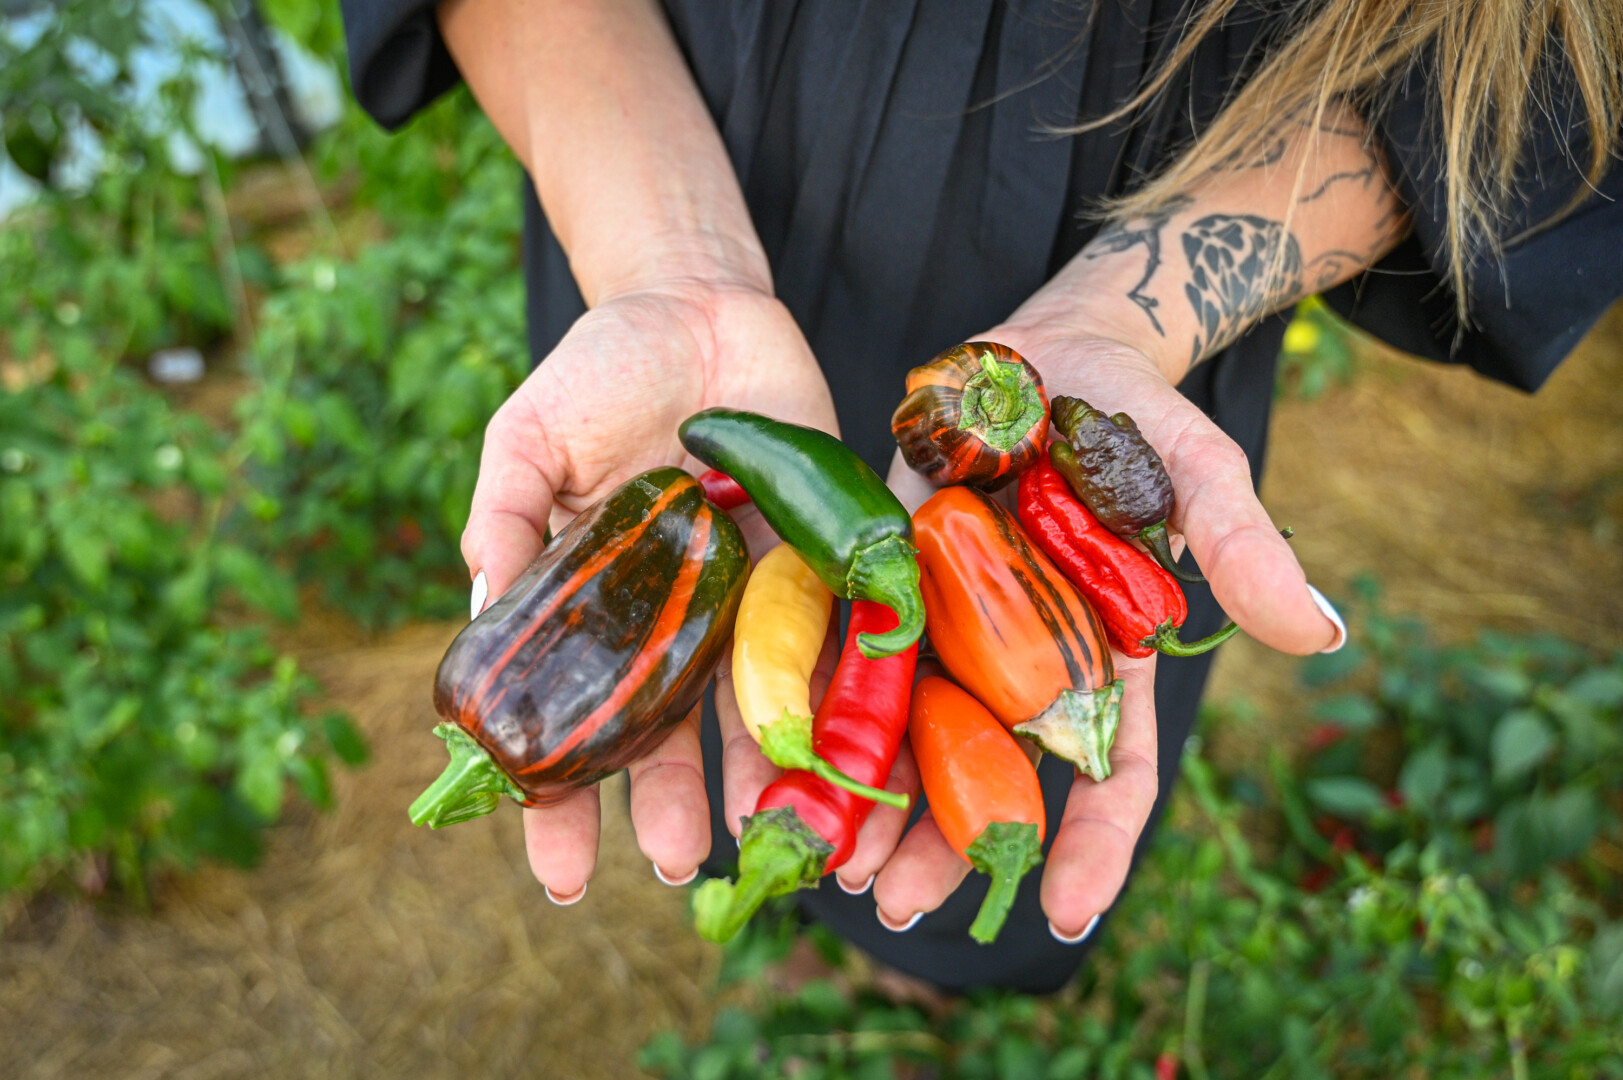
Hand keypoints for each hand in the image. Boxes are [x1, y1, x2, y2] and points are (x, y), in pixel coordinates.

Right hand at [460, 279, 835, 900]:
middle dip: (669, 806)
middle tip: (675, 865)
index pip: (568, 719)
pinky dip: (841, 692)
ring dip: (761, 774)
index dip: (557, 799)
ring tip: (769, 836)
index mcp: (593, 606)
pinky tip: (848, 747)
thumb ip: (507, 518)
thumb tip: (484, 607)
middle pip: (664, 732)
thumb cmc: (599, 370)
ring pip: (751, 706)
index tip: (556, 873)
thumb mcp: (529, 438)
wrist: (698, 306)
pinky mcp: (813, 560)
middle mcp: (668, 620)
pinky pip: (830, 638)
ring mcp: (743, 597)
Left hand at [871, 327, 1342, 937]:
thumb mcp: (1196, 471)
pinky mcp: (885, 585)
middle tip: (898, 907)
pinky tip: (779, 760)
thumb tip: (1325, 633)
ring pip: (912, 739)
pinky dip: (818, 712)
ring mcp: (949, 628)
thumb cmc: (1132, 416)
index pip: (1110, 774)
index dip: (1092, 847)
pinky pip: (850, 661)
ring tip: (833, 865)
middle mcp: (1021, 662)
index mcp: (1105, 660)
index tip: (1063, 917)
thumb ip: (1241, 547)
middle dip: (950, 848)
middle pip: (992, 777)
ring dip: (875, 806)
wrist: (1038, 354)